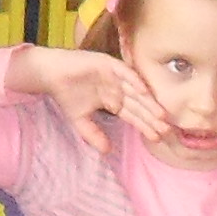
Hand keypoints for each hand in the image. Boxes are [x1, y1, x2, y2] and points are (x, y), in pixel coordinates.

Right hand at [4, 43, 168, 156]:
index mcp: (114, 101)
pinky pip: (125, 72)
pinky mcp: (108, 64)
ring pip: (136, 91)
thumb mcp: (80, 121)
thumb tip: (107, 151)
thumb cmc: (65, 94)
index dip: (145, 126)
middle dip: (152, 117)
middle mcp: (118, 88)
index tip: (158, 138)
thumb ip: (93, 135)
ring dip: (148, 102)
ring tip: (160, 115)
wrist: (50, 75)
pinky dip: (135, 81)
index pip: (134, 115)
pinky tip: (144, 91)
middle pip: (139, 105)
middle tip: (166, 129)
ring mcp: (115, 76)